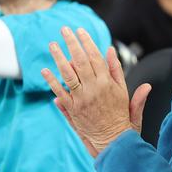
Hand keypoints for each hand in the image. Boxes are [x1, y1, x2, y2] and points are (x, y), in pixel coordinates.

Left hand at [41, 27, 151, 154]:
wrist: (113, 140)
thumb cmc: (122, 117)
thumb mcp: (126, 92)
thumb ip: (117, 71)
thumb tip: (111, 52)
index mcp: (108, 83)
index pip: (95, 57)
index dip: (87, 42)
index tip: (81, 31)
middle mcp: (94, 89)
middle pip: (80, 61)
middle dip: (71, 43)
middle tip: (64, 30)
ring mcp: (81, 99)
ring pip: (68, 74)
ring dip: (59, 58)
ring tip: (53, 45)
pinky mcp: (72, 109)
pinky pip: (59, 92)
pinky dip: (51, 81)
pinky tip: (45, 70)